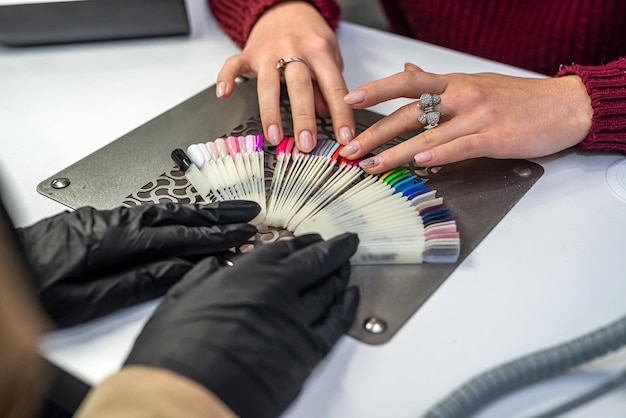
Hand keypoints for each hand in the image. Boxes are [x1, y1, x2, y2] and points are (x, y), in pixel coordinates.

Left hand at [17, 201, 259, 326]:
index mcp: (112, 240)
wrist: (1, 270)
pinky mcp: (99, 221)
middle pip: (177, 215)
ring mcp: (106, 217)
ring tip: (228, 212)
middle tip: (248, 212)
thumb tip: (178, 270)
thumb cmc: (35, 289)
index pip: (178, 237)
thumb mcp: (86, 300)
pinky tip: (186, 218)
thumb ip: (136, 281)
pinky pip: (149, 214)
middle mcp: (112, 221)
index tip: (242, 235)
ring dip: (200, 212)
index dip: (215, 238)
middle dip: (217, 214)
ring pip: (164, 211)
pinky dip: (177, 215)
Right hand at [125, 233, 359, 417]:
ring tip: (346, 267)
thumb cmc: (176, 355)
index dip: (302, 242)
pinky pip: (337, 322)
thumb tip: (213, 267)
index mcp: (247, 274)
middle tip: (346, 242)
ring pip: (330, 289)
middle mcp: (278, 290)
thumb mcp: (178, 302)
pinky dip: (348, 306)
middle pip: (317, 261)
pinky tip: (351, 296)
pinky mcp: (308, 353)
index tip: (311, 238)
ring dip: (341, 275)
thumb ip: (201, 279)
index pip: (284, 249)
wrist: (187, 400)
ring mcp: (296, 321)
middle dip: (335, 248)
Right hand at [216, 1, 354, 151]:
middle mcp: (293, 50)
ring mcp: (268, 52)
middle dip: (304, 117)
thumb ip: (327, 85)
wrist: (286, 8)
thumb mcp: (328, 56)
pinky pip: (233, 64)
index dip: (341, 115)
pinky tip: (224, 94)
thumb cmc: (309, 36)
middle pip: (300, 86)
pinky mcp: (248, 53)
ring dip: (271, 112)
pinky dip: (226, 78)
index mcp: (318, 51)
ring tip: (274, 137)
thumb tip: (326, 114)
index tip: (344, 138)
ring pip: (268, 84)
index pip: (334, 87)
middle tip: (307, 144)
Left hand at [339, 63, 592, 172]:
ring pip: (428, 135)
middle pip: (410, 113)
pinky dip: (438, 156)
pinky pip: (461, 147)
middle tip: (351, 149)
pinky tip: (418, 163)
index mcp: (456, 83)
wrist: (565, 106)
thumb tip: (408, 71)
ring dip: (396, 153)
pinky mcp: (495, 137)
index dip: (377, 90)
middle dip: (376, 133)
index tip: (351, 100)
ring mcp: (478, 116)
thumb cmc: (520, 98)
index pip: (408, 83)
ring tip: (372, 165)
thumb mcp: (475, 83)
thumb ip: (438, 82)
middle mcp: (462, 96)